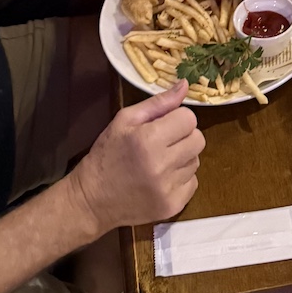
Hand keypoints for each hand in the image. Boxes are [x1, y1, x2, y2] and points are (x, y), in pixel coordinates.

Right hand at [66, 82, 202, 234]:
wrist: (92, 201)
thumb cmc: (107, 155)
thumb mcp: (124, 120)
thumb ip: (157, 103)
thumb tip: (185, 85)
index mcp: (149, 140)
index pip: (189, 118)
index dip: (177, 118)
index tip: (164, 125)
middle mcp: (162, 166)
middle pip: (198, 140)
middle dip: (184, 136)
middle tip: (164, 142)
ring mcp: (169, 189)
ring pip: (196, 161)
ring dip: (182, 158)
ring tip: (160, 161)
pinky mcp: (173, 207)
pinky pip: (193, 183)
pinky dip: (181, 179)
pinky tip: (162, 179)